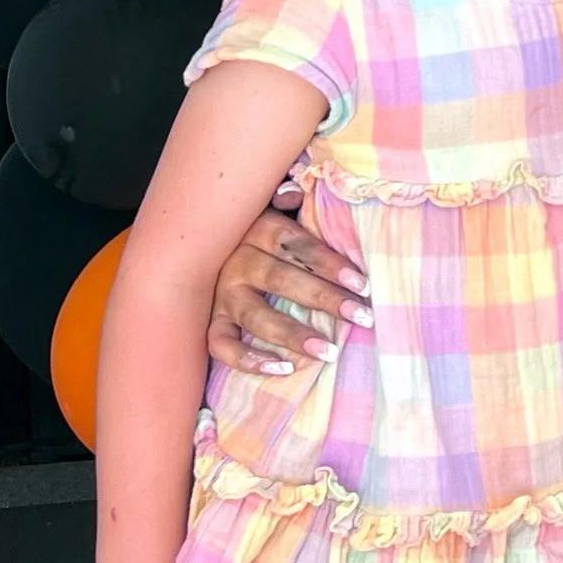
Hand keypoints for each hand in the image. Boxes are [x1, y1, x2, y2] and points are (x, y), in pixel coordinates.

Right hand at [207, 182, 369, 377]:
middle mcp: (236, 262)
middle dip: (325, 299)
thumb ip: (286, 199)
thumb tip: (294, 192)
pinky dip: (249, 360)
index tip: (363, 284)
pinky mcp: (209, 321)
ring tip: (328, 352)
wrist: (200, 245)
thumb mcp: (271, 206)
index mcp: (258, 229)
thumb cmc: (260, 228)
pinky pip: (222, 345)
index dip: (330, 263)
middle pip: (283, 280)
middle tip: (361, 317)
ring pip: (256, 316)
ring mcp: (220, 294)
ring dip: (293, 336)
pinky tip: (283, 370)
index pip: (297, 245)